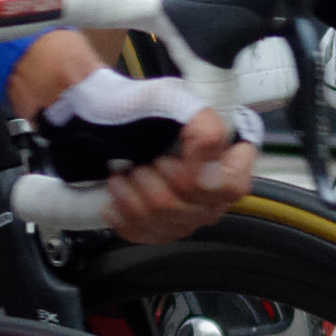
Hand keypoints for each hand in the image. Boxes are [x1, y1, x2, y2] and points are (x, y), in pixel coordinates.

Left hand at [8, 41, 258, 240]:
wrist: (102, 118)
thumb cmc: (140, 106)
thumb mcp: (173, 99)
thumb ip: (204, 128)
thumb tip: (204, 173)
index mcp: (228, 157)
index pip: (233, 186)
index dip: (199, 180)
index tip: (166, 160)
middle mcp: (215, 190)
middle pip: (193, 209)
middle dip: (156, 184)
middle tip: (141, 163)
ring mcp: (190, 212)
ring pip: (168, 224)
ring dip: (136, 198)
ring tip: (123, 175)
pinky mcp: (163, 227)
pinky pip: (149, 236)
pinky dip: (125, 217)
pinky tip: (115, 198)